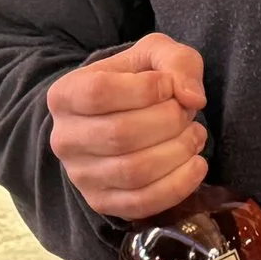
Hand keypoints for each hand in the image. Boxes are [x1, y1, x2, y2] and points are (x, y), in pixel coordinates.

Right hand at [47, 33, 210, 220]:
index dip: (145, 89)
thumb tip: (192, 98)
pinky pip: (141, 203)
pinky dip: (178, 185)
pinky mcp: (102, 202)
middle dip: (168, 122)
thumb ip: (175, 62)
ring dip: (177, 152)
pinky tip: (196, 164)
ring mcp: (80, 176)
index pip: (99, 92)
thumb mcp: (153, 56)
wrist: (119, 118)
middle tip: (187, 113)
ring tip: (194, 135)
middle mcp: (64, 138)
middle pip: (120, 135)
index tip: (169, 86)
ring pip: (133, 171)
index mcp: (65, 95)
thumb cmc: (136, 83)